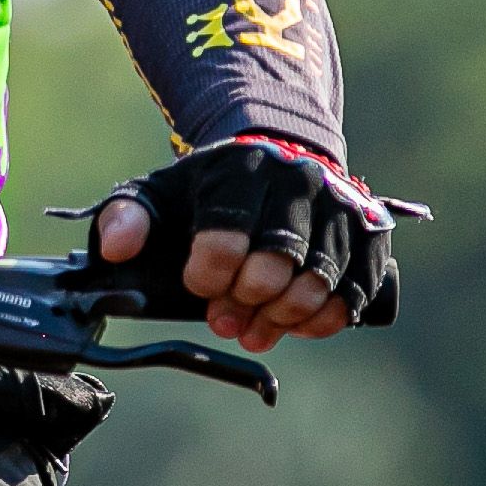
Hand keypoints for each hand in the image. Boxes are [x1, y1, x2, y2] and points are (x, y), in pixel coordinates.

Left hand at [91, 135, 416, 354]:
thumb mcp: (160, 192)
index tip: (199, 285)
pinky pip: (355, 293)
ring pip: (318, 282)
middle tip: (224, 317)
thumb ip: (127, 217)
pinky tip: (295, 323)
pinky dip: (324, 319)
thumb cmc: (211, 189)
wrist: (279, 157)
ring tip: (255, 328)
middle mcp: (299, 182)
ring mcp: (341, 208)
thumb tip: (115, 249)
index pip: (225, 235)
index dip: (208, 276)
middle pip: (276, 263)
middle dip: (244, 302)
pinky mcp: (370, 236)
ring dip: (282, 317)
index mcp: (242, 168)